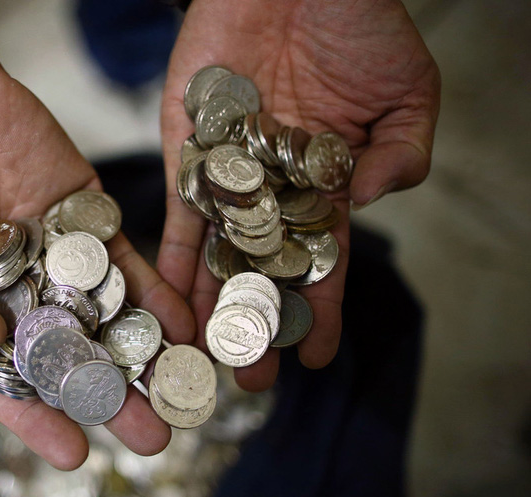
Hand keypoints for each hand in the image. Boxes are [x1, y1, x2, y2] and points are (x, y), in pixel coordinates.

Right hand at [0, 56, 193, 469]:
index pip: (5, 382)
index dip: (37, 419)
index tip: (74, 453)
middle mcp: (17, 297)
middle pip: (70, 361)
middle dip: (109, 400)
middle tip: (152, 439)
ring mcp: (57, 261)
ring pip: (107, 321)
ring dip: (145, 359)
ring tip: (182, 398)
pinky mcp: (90, 222)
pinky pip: (129, 266)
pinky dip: (157, 298)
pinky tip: (185, 331)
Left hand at [158, 0, 439, 389]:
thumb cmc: (358, 27)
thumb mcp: (407, 93)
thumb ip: (402, 153)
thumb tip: (372, 203)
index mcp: (327, 189)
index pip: (325, 264)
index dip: (322, 311)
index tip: (319, 358)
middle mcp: (274, 195)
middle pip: (264, 275)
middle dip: (257, 327)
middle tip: (251, 381)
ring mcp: (229, 181)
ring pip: (218, 259)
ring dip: (210, 310)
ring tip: (202, 360)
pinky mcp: (188, 160)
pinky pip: (180, 220)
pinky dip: (174, 261)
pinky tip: (170, 304)